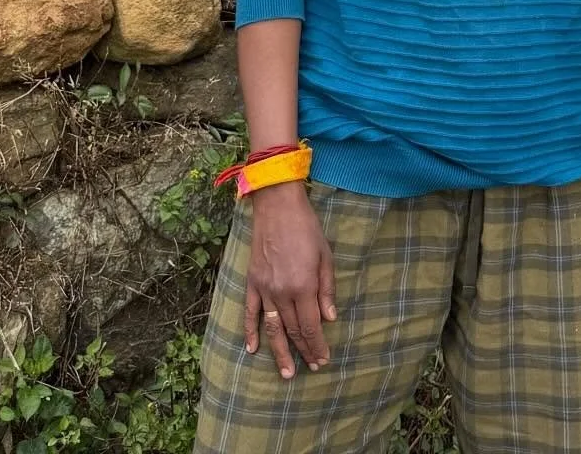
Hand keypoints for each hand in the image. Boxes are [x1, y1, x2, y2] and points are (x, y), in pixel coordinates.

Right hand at [243, 181, 337, 377]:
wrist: (277, 207)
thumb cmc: (306, 228)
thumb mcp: (325, 256)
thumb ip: (326, 289)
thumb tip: (330, 318)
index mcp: (303, 286)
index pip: (311, 325)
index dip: (317, 345)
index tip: (323, 359)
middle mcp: (281, 293)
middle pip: (293, 330)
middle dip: (303, 351)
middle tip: (310, 368)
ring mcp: (264, 289)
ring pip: (272, 328)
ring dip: (279, 351)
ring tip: (286, 372)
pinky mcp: (251, 283)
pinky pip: (250, 313)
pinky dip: (250, 332)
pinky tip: (251, 348)